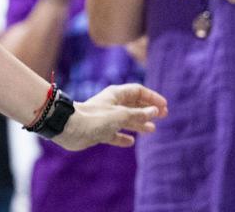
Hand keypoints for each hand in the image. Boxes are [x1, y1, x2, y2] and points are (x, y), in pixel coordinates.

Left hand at [53, 83, 167, 150]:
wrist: (69, 128)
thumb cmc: (95, 118)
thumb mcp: (121, 115)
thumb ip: (138, 114)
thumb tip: (155, 111)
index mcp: (115, 95)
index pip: (137, 91)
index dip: (152, 97)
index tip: (165, 106)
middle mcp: (111, 105)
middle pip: (133, 105)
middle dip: (148, 110)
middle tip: (163, 116)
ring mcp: (105, 118)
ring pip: (126, 120)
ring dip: (139, 123)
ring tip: (152, 130)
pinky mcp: (99, 131)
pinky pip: (114, 134)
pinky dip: (123, 137)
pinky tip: (130, 142)